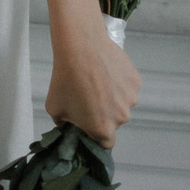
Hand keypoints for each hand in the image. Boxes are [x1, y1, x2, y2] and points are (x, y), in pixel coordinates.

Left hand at [45, 15, 141, 148]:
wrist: (80, 46)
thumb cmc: (65, 78)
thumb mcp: (54, 107)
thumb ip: (63, 123)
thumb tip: (68, 125)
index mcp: (103, 129)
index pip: (105, 143)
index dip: (96, 135)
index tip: (87, 123)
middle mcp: (122, 118)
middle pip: (113, 121)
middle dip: (103, 112)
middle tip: (88, 94)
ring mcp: (131, 98)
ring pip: (122, 102)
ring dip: (112, 96)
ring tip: (97, 78)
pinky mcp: (136, 81)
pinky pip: (127, 86)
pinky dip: (119, 81)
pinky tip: (106, 69)